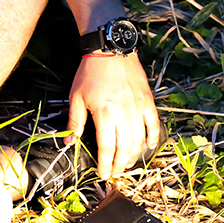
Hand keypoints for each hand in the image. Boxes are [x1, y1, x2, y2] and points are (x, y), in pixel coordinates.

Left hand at [65, 54, 160, 179]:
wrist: (111, 48)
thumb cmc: (91, 71)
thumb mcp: (77, 97)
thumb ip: (75, 122)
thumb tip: (69, 142)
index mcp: (105, 114)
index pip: (106, 148)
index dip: (104, 164)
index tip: (102, 174)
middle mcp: (124, 114)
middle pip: (124, 149)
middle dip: (119, 165)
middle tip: (114, 172)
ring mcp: (139, 108)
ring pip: (140, 141)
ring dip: (133, 156)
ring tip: (126, 164)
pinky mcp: (148, 102)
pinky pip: (154, 126)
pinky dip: (152, 139)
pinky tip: (147, 147)